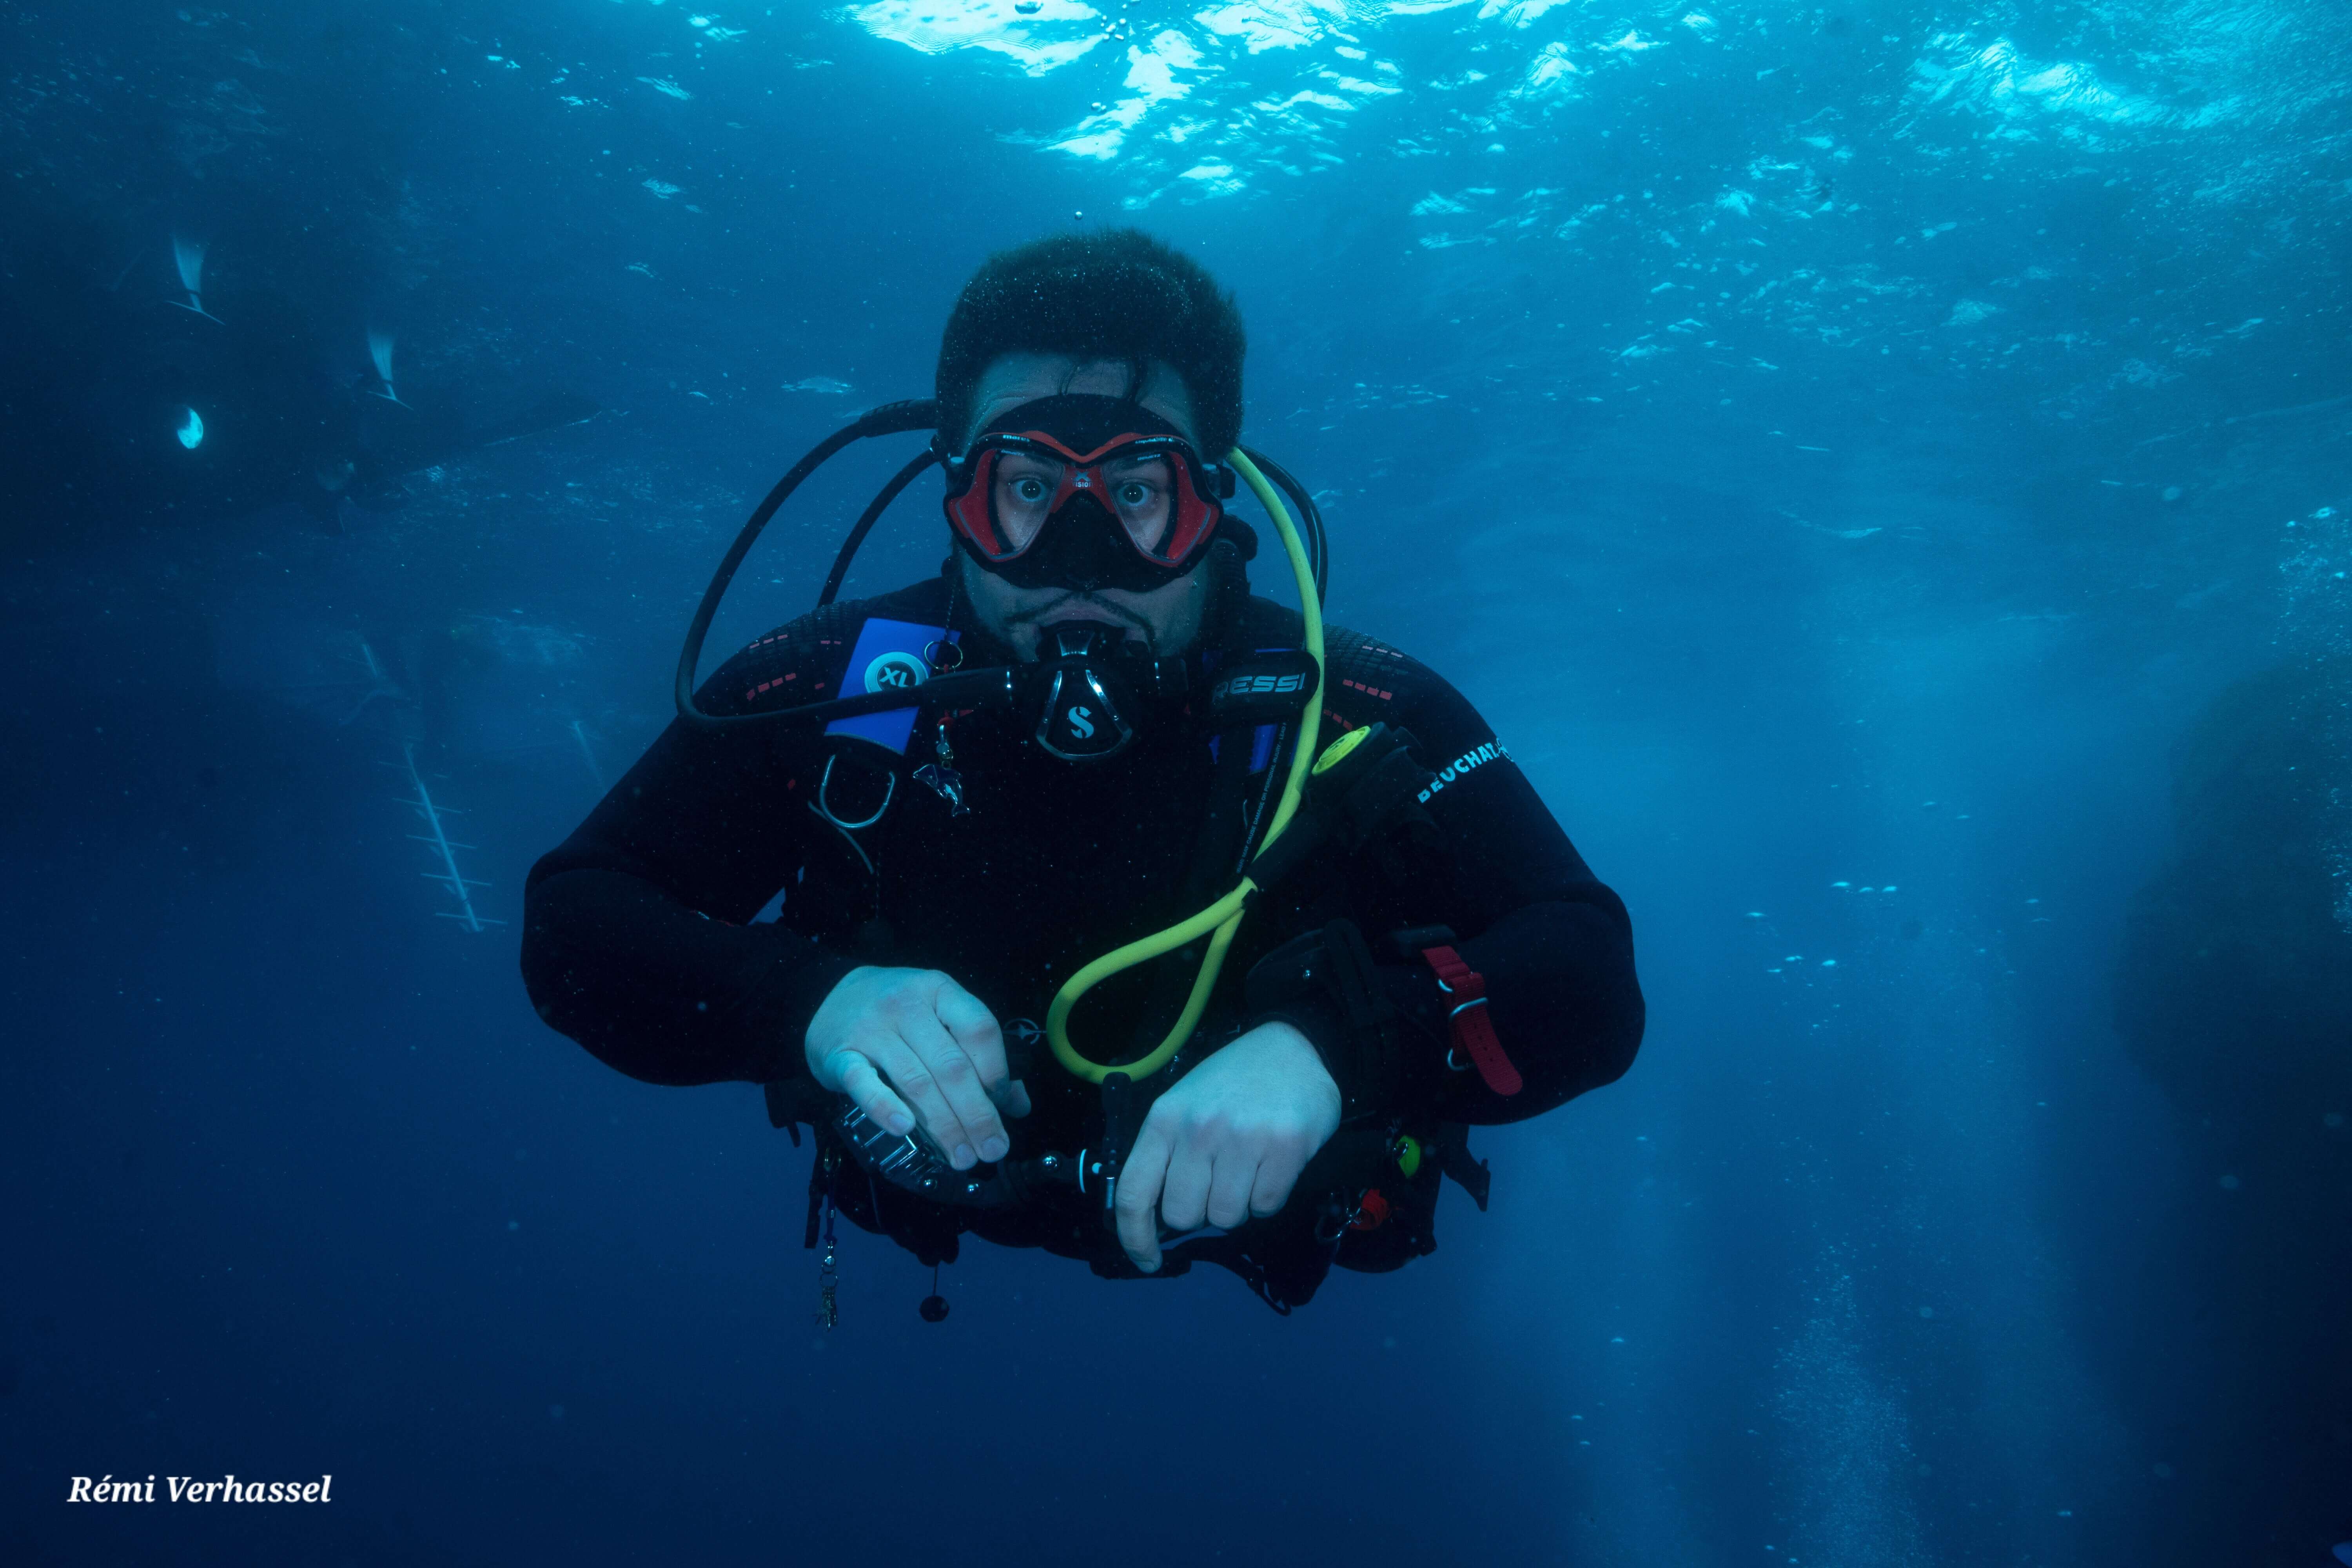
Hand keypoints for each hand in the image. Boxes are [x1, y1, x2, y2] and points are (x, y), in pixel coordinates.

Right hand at [805, 967, 1030, 1169]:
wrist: (830, 997)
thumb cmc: (899, 1015)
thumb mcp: (942, 1020)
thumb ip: (980, 1057)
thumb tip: (1018, 1106)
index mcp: (941, 991)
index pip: (980, 1029)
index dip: (998, 1073)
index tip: (1005, 1110)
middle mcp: (907, 1005)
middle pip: (951, 1065)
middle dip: (977, 1114)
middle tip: (992, 1151)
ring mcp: (871, 1029)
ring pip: (916, 1081)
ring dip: (943, 1125)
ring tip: (962, 1158)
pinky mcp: (839, 1054)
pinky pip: (863, 1083)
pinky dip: (884, 1106)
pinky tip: (904, 1129)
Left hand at [1114, 1021, 1340, 1271]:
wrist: (1292, 1046)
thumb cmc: (1231, 1083)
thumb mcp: (1183, 1107)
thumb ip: (1165, 1156)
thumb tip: (1155, 1219)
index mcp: (1164, 1120)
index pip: (1134, 1194)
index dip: (1135, 1238)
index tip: (1148, 1260)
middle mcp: (1199, 1129)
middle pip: (1183, 1214)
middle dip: (1200, 1211)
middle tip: (1217, 1183)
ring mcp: (1243, 1138)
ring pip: (1226, 1216)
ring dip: (1237, 1205)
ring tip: (1247, 1170)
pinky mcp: (1286, 1147)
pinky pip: (1266, 1206)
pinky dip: (1268, 1197)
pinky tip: (1271, 1166)